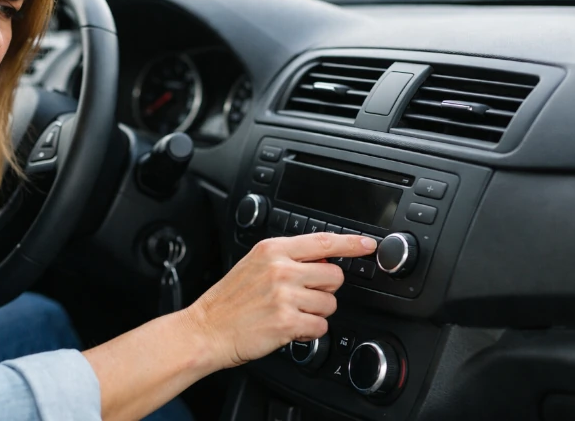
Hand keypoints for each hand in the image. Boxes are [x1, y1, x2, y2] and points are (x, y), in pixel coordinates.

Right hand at [184, 232, 376, 368]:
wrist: (206, 329)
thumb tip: (322, 263)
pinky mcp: (287, 322)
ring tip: (289, 313)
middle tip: (302, 298)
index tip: (368, 245)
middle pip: (334, 277)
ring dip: (315, 313)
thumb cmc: (228, 301)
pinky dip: (309, 332)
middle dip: (325, 290)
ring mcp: (284, 296)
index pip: (322, 242)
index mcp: (272, 250)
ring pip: (330, 304)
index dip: (351, 243)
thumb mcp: (253, 265)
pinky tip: (289, 329)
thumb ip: (286, 259)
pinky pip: (320, 327)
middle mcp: (280, 269)